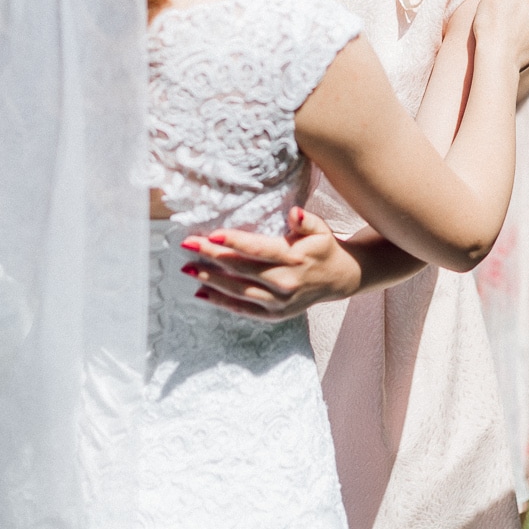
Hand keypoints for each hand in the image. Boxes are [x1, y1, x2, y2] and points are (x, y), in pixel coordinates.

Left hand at [181, 208, 361, 320]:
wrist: (341, 278)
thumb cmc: (323, 247)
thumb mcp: (319, 229)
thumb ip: (305, 221)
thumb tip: (294, 213)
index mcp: (294, 257)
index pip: (259, 249)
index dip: (234, 242)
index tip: (211, 235)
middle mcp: (285, 281)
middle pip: (242, 268)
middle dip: (212, 256)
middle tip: (187, 245)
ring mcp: (279, 302)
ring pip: (238, 291)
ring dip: (210, 280)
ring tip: (187, 268)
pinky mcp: (275, 315)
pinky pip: (243, 309)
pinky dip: (221, 302)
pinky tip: (201, 293)